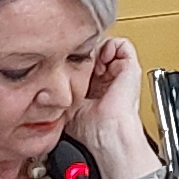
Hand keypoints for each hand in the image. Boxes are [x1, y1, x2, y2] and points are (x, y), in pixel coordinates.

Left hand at [71, 36, 158, 178]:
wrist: (106, 132)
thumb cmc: (90, 127)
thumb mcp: (68, 103)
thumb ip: (62, 90)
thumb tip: (47, 83)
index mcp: (97, 89)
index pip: (86, 63)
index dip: (76, 59)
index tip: (67, 64)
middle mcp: (110, 80)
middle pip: (96, 52)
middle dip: (86, 52)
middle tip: (80, 61)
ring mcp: (120, 74)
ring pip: (108, 47)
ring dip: (98, 49)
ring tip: (92, 62)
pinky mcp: (131, 68)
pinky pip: (124, 45)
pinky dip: (111, 46)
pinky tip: (102, 59)